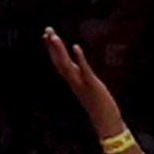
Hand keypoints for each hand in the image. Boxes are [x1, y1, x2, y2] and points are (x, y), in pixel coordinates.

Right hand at [40, 28, 134, 153]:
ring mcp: (82, 84)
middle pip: (59, 62)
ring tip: (53, 36)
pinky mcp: (93, 86)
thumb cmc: (101, 108)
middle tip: (47, 30)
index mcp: (74, 82)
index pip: (60, 63)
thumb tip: (80, 72)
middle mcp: (75, 82)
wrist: (107, 123)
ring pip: (67, 66)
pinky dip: (79, 58)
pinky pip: (84, 70)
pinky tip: (75, 46)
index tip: (47, 35)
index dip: (53, 50)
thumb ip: (84, 81)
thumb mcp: (90, 91)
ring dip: (60, 51)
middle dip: (53, 46)